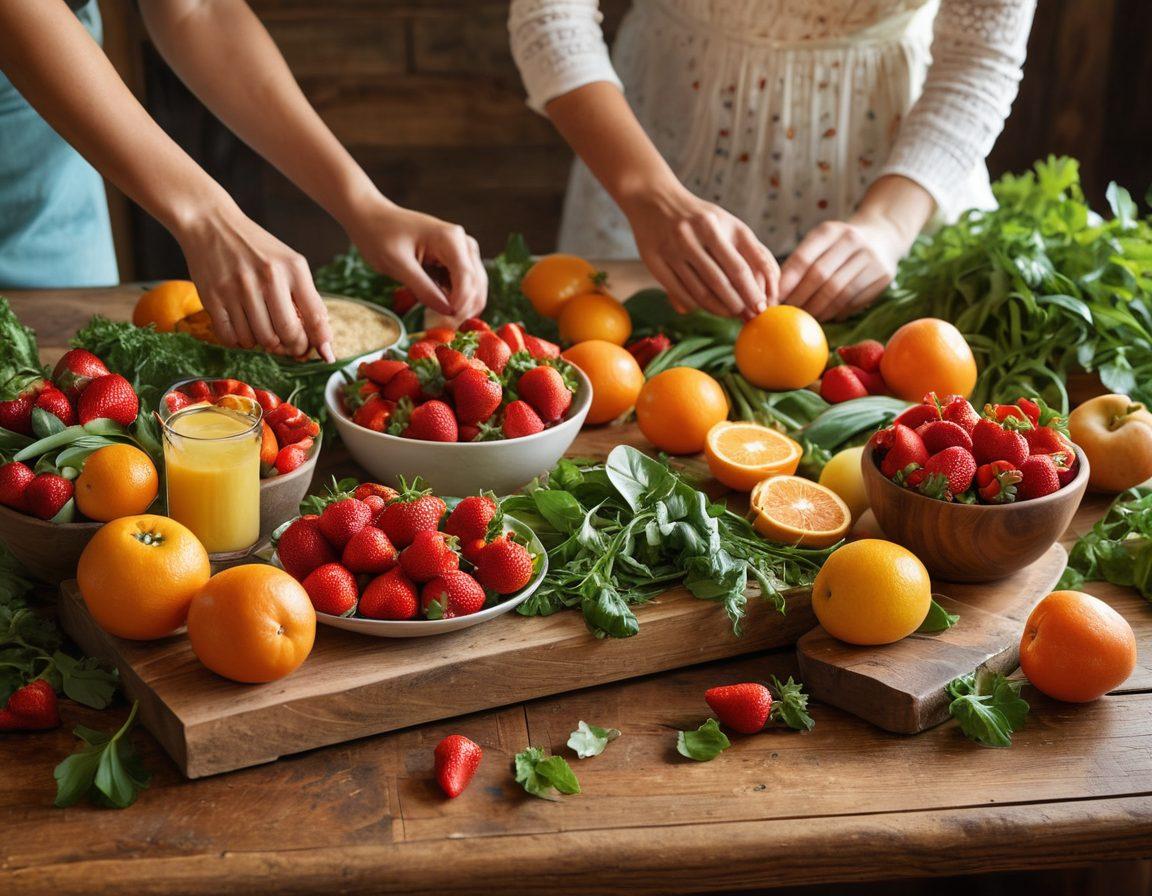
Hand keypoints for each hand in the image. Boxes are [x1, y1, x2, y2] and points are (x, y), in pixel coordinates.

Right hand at [175, 204, 333, 359]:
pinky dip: (240, 342)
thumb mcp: (290, 262)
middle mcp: (267, 277)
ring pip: (259, 340)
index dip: (318, 342)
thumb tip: (323, 342)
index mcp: (293, 268)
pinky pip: (231, 338)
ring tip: (263, 331)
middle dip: (291, 347)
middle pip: (287, 334)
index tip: (317, 351)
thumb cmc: (256, 248)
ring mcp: (238, 288)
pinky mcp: (212, 297)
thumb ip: (308, 298)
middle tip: (288, 345)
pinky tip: (243, 330)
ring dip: (263, 344)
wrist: (210, 223)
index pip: (315, 318)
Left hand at [344, 198, 486, 322]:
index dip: (461, 303)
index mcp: (451, 239)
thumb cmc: (379, 236)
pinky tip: (443, 312)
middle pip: (476, 283)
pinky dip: (457, 300)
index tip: (448, 323)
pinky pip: (464, 285)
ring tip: (444, 324)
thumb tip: (448, 312)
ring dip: (464, 307)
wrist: (371, 218)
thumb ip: (423, 288)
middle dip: (465, 308)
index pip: (467, 277)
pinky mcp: (455, 261)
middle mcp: (463, 244)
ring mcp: (462, 252)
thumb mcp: (397, 265)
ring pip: (475, 287)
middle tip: (447, 330)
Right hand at [621, 186, 777, 319]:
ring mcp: (671, 248)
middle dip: (738, 305)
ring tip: (730, 314)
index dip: (753, 292)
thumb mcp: (728, 223)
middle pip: (721, 282)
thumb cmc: (700, 217)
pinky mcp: (654, 261)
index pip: (740, 267)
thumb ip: (752, 250)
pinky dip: (697, 305)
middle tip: (748, 316)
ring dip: (719, 309)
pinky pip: (680, 293)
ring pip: (700, 291)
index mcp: (715, 223)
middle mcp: (692, 234)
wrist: (653, 198)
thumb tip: (771, 288)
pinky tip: (707, 307)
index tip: (762, 307)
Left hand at [779, 174, 933, 319]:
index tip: (774, 299)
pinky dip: (836, 312)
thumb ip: (799, 262)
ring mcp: (871, 258)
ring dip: (817, 310)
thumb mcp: (819, 242)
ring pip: (837, 292)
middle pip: (820, 277)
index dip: (787, 282)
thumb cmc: (838, 245)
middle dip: (799, 299)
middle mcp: (853, 241)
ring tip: (803, 318)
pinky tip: (824, 316)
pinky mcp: (883, 276)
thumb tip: (774, 293)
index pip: (803, 259)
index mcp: (830, 230)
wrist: (883, 236)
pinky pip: (854, 300)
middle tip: (786, 314)